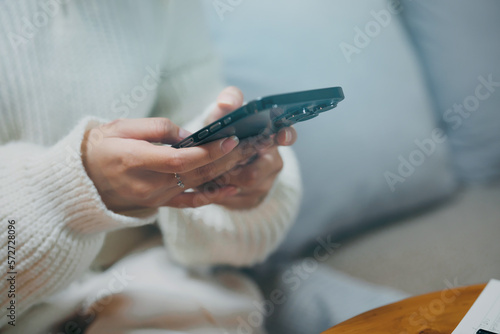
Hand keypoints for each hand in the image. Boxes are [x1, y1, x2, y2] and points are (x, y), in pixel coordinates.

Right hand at [81, 117, 257, 211]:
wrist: (85, 179)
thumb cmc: (102, 147)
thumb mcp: (121, 127)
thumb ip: (156, 128)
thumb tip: (188, 135)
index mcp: (134, 160)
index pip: (178, 160)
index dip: (206, 152)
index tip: (228, 139)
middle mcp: (147, 184)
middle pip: (193, 173)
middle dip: (223, 158)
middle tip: (246, 144)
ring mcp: (154, 197)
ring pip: (195, 186)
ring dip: (222, 173)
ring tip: (244, 158)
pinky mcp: (159, 204)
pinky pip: (188, 203)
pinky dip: (211, 197)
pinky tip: (231, 189)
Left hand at [199, 86, 296, 209]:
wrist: (215, 159)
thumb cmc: (224, 131)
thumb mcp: (225, 114)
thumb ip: (229, 100)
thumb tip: (227, 103)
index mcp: (271, 139)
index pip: (288, 136)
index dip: (286, 136)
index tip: (280, 135)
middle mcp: (273, 163)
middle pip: (254, 173)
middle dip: (229, 169)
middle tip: (212, 161)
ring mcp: (264, 184)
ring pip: (241, 187)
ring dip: (221, 180)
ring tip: (206, 170)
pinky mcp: (251, 199)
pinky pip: (234, 199)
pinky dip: (218, 191)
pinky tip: (208, 183)